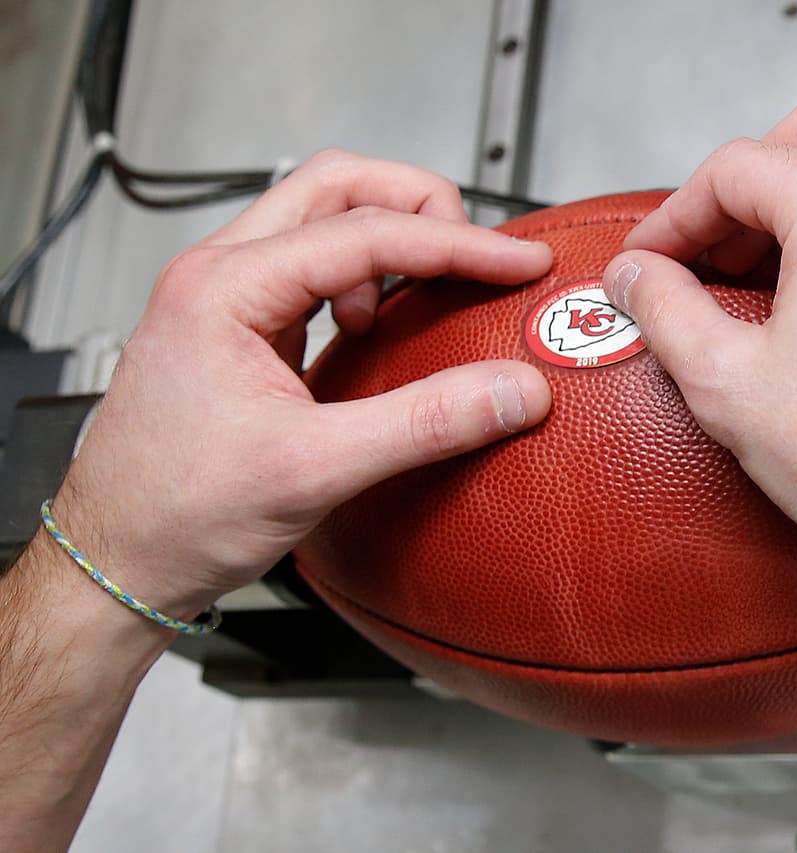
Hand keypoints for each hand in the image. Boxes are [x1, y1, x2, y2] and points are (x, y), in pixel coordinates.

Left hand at [52, 150, 553, 616]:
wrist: (117, 560)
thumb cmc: (176, 514)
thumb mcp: (316, 470)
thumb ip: (425, 423)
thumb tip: (512, 391)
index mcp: (225, 288)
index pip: (368, 232)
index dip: (458, 244)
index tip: (518, 263)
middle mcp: (219, 275)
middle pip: (337, 187)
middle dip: (420, 205)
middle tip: (481, 250)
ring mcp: (226, 298)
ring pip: (322, 219)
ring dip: (391, 239)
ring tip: (436, 291)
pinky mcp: (238, 328)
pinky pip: (313, 269)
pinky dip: (366, 278)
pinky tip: (381, 324)